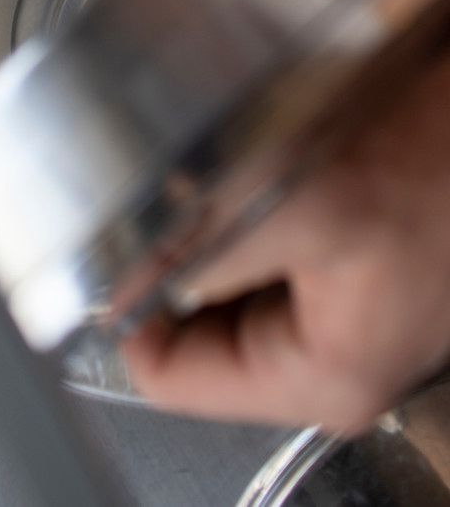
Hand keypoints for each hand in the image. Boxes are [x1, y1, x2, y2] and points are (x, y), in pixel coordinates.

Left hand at [124, 49, 449, 431]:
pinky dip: (244, 202)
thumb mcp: (309, 201)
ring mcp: (342, 312)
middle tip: (183, 184)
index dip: (128, 306)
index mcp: (323, 376)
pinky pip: (258, 245)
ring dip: (210, 223)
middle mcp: (333, 361)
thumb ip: (206, 253)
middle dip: (174, 257)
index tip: (113, 238)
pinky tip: (261, 154)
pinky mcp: (346, 265)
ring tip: (234, 162)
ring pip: (220, 280)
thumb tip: (116, 286)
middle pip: (192, 329)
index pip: (168, 378)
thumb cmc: (439, 152)